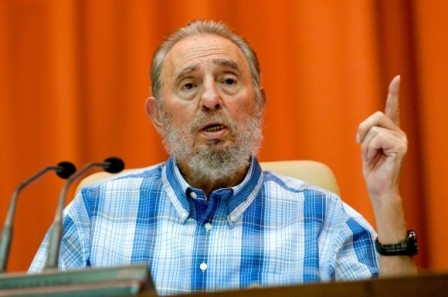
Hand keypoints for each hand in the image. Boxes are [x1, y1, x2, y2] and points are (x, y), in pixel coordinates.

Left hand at [356, 75, 407, 198]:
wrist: (378, 187)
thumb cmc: (372, 169)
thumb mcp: (366, 147)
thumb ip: (368, 134)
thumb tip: (364, 129)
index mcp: (390, 131)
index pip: (392, 109)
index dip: (393, 93)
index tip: (397, 78)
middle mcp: (398, 133)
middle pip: (376, 116)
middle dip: (362, 130)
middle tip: (360, 145)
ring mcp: (401, 139)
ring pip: (374, 129)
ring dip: (365, 145)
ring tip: (370, 157)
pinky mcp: (400, 147)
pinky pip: (376, 139)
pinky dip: (369, 149)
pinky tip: (375, 159)